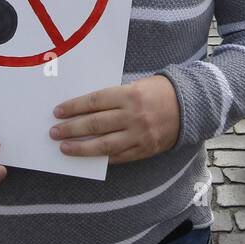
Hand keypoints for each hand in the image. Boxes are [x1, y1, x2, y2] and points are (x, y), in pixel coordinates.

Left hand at [51, 75, 180, 165]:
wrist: (190, 106)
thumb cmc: (159, 92)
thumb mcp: (136, 86)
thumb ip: (114, 97)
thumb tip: (85, 109)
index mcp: (129, 95)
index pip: (94, 102)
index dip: (73, 107)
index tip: (58, 112)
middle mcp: (133, 116)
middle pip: (94, 123)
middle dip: (70, 128)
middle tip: (53, 132)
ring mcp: (139, 135)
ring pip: (103, 144)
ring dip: (80, 147)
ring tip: (64, 147)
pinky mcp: (144, 150)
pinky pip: (118, 157)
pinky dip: (101, 157)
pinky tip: (87, 157)